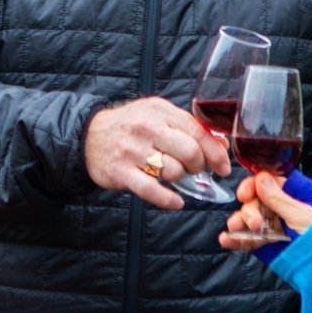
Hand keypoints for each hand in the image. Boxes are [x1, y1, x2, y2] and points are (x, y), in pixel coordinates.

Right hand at [84, 96, 230, 209]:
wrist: (89, 136)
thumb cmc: (130, 126)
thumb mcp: (157, 115)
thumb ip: (187, 127)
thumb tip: (221, 146)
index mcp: (160, 111)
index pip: (198, 132)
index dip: (216, 153)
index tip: (223, 167)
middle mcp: (146, 128)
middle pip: (190, 153)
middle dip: (198, 167)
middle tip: (193, 170)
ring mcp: (133, 150)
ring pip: (173, 172)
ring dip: (180, 179)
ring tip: (172, 175)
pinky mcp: (121, 172)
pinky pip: (153, 191)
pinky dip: (169, 200)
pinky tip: (175, 201)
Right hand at [219, 170, 311, 258]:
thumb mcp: (303, 217)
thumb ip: (279, 199)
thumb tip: (260, 178)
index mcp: (295, 195)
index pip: (269, 181)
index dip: (254, 185)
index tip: (245, 194)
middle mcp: (282, 208)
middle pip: (255, 200)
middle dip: (250, 210)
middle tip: (255, 223)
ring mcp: (273, 226)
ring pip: (249, 218)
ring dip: (240, 222)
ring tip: (236, 229)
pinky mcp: (266, 243)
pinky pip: (247, 238)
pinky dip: (236, 238)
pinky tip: (227, 239)